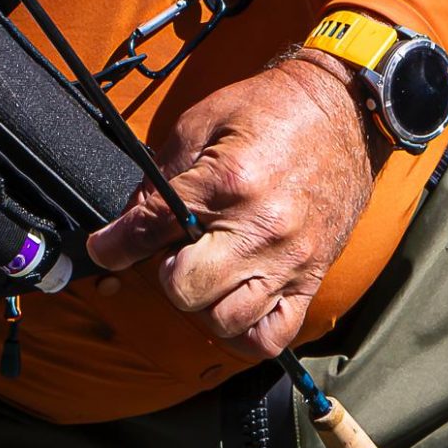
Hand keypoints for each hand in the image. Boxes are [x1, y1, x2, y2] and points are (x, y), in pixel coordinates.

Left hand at [83, 49, 381, 356]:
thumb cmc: (269, 111)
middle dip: (167, 273)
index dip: (114, 245)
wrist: (343, 112)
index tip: (103, 250)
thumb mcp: (202, 124)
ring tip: (207, 275)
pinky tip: (234, 302)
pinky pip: (272, 335)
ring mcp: (290, 259)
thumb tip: (124, 227)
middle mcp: (261, 228)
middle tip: (174, 252)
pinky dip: (245, 331)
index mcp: (229, 182)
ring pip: (224, 320)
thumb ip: (160, 178)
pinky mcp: (312, 277)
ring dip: (203, 304)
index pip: (152, 230)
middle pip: (185, 289)